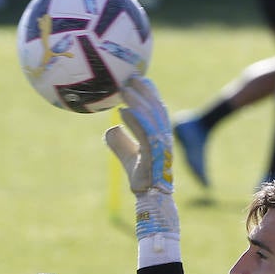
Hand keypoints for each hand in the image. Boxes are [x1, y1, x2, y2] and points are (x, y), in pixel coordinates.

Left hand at [104, 76, 179, 241]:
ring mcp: (160, 145)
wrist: (151, 198)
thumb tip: (111, 128)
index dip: (149, 92)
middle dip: (144, 90)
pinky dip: (135, 120)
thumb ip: (120, 142)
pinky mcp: (154, 155)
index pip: (156, 108)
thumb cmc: (142, 178)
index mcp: (159, 134)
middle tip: (130, 75)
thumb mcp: (127, 155)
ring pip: (150, 117)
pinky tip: (124, 110)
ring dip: (137, 101)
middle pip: (155, 107)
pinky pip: (145, 133)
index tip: (138, 78)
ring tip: (124, 89)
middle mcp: (163, 137)